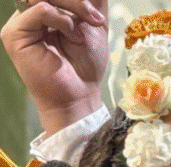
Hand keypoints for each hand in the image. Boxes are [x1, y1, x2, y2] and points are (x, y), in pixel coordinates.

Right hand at [1, 0, 107, 135]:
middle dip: (77, 0)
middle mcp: (31, 13)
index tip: (96, 13)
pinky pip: (38, 10)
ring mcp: (21, 22)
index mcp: (48, 10)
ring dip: (72, 5)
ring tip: (86, 25)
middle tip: (95, 18)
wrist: (80, 93)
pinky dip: (60, 18)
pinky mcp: (14, 33)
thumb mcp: (95, 25)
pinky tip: (71, 33)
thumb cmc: (86, 64)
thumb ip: (90, 3)